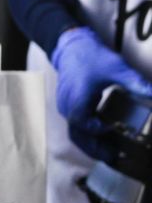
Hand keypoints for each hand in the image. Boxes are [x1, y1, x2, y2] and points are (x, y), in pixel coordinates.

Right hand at [50, 28, 151, 147]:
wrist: (72, 46)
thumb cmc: (90, 56)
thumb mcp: (117, 69)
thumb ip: (137, 84)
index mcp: (76, 100)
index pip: (85, 126)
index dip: (99, 133)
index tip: (115, 131)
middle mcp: (67, 106)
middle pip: (78, 136)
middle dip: (95, 149)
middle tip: (115, 156)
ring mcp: (66, 106)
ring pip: (76, 133)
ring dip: (91, 145)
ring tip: (111, 151)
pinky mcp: (68, 105)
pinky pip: (76, 126)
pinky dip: (88, 135)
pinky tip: (103, 136)